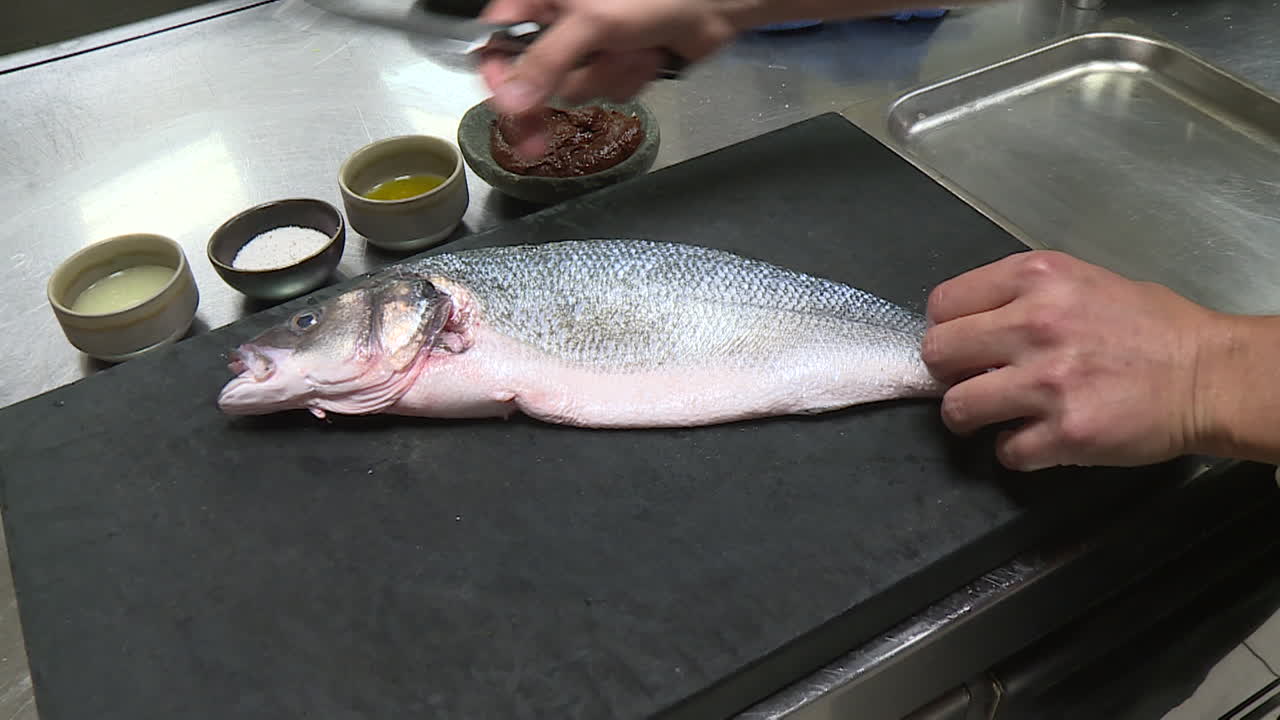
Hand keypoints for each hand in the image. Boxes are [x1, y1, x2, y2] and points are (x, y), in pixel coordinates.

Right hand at [477, 0, 735, 156]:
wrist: (713, 2)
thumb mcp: (591, 22)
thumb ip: (546, 61)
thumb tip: (508, 101)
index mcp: (542, 0)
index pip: (496, 41)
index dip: (497, 76)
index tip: (506, 108)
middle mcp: (561, 24)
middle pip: (536, 78)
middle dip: (565, 88)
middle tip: (547, 134)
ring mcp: (592, 48)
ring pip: (578, 90)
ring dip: (611, 76)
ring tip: (636, 47)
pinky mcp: (620, 65)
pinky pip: (611, 92)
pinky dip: (632, 79)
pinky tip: (650, 55)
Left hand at [922, 250, 1218, 471]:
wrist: (1210, 374)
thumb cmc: (1150, 326)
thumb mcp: (1081, 281)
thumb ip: (1023, 298)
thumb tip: (973, 327)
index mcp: (1036, 277)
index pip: (943, 302)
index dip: (948, 327)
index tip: (964, 344)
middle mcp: (1034, 324)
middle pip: (937, 353)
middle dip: (948, 373)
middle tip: (972, 381)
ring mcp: (1048, 381)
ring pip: (957, 408)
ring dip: (970, 417)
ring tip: (996, 416)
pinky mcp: (1066, 431)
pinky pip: (1006, 451)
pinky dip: (1015, 451)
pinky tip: (1037, 439)